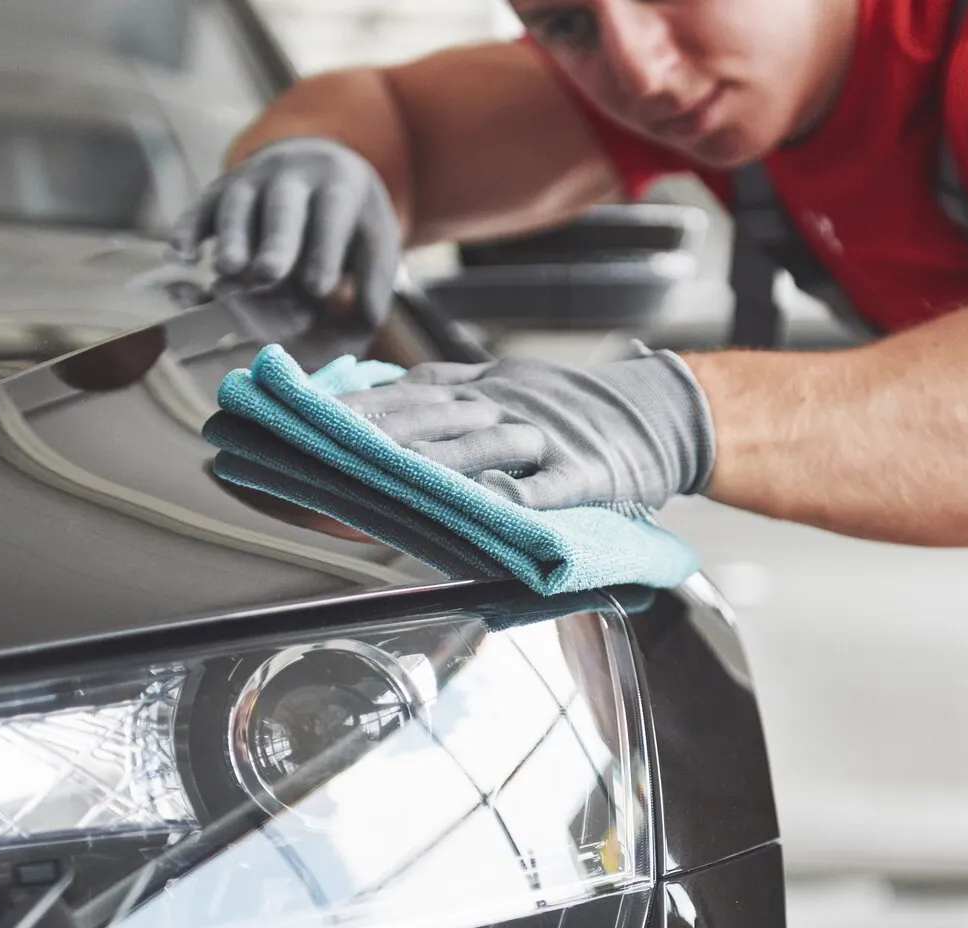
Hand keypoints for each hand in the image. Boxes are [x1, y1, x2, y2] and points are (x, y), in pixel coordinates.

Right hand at [170, 137, 400, 325]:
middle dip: (276, 239)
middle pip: (281, 205)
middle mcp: (291, 173)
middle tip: (269, 274)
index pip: (331, 213)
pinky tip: (179, 256)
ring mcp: (250, 178)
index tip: (319, 288)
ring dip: (231, 236)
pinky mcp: (218, 190)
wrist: (316, 163)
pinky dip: (187, 228)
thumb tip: (368, 319)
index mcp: (337, 183)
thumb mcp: (375, 238)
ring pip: (237, 203)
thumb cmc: (350, 220)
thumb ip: (376, 278)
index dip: (324, 249)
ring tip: (227, 271)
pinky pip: (199, 207)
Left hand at [334, 345, 715, 511]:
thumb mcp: (506, 382)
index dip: (359, 404)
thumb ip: (446, 387)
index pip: (409, 393)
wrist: (660, 412)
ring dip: (435, 460)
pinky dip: (525, 494)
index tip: (307, 415)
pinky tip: (496, 505)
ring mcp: (547, 439)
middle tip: (323, 444)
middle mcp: (506, 407)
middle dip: (377, 431)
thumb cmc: (574, 409)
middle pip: (433, 416)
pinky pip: (554, 485)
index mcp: (483, 389)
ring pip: (484, 447)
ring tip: (388, 473)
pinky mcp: (589, 473)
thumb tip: (375, 387)